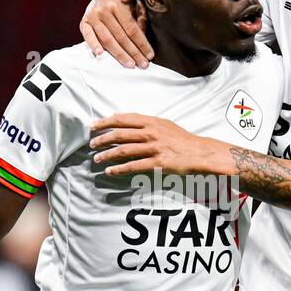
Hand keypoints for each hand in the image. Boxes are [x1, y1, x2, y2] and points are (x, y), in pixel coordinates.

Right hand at [79, 0, 153, 68]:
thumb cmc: (121, 3)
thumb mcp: (134, 4)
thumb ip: (140, 19)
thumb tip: (144, 38)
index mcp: (118, 3)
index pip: (132, 28)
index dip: (142, 43)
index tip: (149, 55)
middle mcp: (104, 9)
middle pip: (121, 36)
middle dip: (133, 52)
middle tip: (142, 64)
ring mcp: (92, 16)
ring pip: (107, 40)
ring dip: (119, 54)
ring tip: (130, 64)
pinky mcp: (83, 23)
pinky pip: (88, 36)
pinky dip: (94, 45)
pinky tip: (101, 54)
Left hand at [90, 114, 233, 176]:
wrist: (199, 152)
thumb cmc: (181, 139)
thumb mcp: (164, 124)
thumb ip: (146, 123)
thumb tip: (125, 120)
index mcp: (151, 121)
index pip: (123, 119)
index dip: (106, 122)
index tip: (94, 126)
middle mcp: (151, 133)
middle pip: (120, 134)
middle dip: (102, 139)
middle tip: (92, 144)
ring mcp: (154, 148)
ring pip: (123, 150)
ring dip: (107, 155)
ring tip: (97, 159)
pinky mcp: (157, 163)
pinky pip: (133, 166)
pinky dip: (119, 169)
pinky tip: (110, 171)